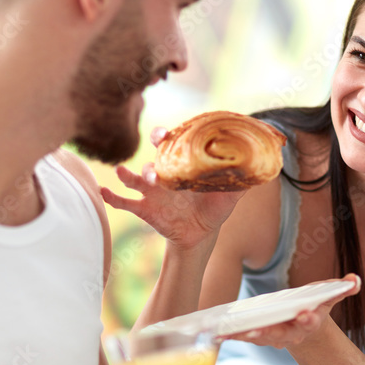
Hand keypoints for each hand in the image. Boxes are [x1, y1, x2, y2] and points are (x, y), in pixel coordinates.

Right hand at [101, 127, 246, 250]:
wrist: (198, 236)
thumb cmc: (212, 210)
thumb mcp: (228, 196)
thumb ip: (241, 182)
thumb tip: (262, 167)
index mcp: (184, 166)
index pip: (178, 143)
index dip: (177, 133)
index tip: (179, 128)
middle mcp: (165, 173)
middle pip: (156, 153)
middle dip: (155, 144)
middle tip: (158, 141)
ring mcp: (152, 190)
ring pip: (136, 177)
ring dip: (130, 173)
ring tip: (124, 172)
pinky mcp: (144, 208)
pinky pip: (123, 202)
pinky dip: (111, 196)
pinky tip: (102, 191)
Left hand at [222, 274, 361, 349]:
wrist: (301, 322)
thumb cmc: (314, 304)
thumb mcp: (328, 295)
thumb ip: (341, 288)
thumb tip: (354, 280)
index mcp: (309, 322)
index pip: (310, 321)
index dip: (308, 319)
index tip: (306, 314)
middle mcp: (291, 333)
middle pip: (282, 334)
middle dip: (271, 333)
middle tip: (259, 331)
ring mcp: (273, 336)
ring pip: (260, 337)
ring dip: (246, 337)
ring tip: (231, 334)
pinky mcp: (257, 334)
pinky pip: (244, 336)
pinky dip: (231, 336)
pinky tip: (217, 334)